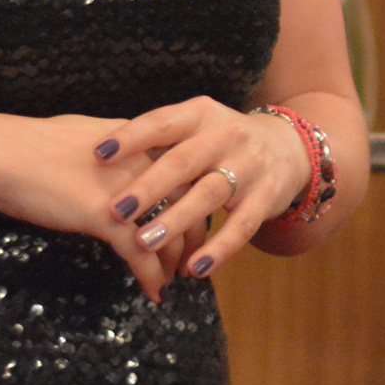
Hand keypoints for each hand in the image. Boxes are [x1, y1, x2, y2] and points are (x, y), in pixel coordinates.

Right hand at [0, 114, 177, 303]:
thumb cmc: (29, 145)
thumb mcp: (84, 137)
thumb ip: (112, 151)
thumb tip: (116, 162)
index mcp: (140, 140)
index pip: (185, 172)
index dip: (194, 199)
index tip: (193, 220)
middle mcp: (144, 161)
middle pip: (191, 201)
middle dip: (195, 235)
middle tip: (191, 258)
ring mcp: (129, 190)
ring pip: (172, 231)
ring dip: (176, 261)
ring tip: (174, 279)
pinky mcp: (108, 217)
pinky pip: (143, 254)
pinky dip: (152, 277)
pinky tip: (155, 293)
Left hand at [98, 98, 309, 283]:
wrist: (289, 147)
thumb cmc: (221, 141)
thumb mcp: (195, 128)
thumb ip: (157, 143)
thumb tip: (95, 159)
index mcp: (201, 115)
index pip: (162, 122)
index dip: (131, 137)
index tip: (97, 154)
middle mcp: (226, 136)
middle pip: (183, 162)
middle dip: (149, 187)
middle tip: (115, 211)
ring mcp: (249, 167)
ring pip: (209, 194)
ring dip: (176, 220)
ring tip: (144, 244)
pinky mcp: (266, 198)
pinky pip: (241, 227)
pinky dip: (218, 249)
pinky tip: (194, 269)